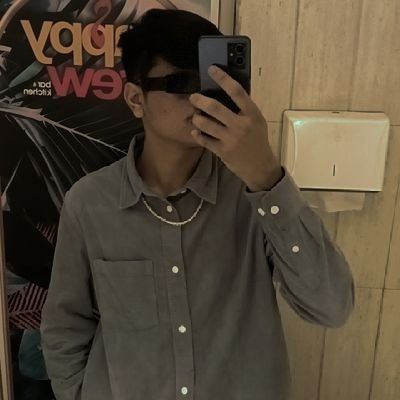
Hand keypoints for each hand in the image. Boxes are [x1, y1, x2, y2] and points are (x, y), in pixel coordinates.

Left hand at [189, 65, 282, 190]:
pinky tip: (195, 132)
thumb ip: (245, 109)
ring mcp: (231, 139)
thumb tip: (228, 92)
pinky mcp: (223, 151)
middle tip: (193, 98)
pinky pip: (204, 140)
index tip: (211, 69)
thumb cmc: (258, 141)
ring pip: (206, 124)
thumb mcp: (257, 122)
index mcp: (252, 114)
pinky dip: (198, 135)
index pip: (237, 91)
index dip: (223, 78)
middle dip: (200, 100)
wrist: (260, 167)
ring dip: (197, 119)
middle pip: (215, 107)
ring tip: (195, 117)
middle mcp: (241, 125)